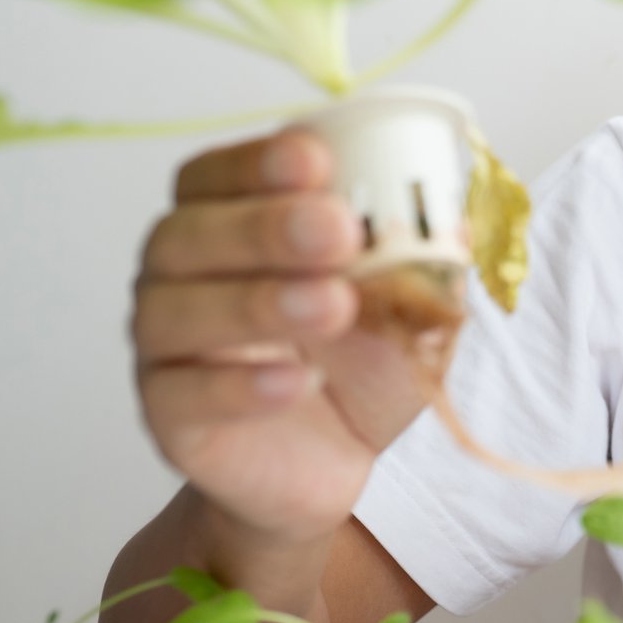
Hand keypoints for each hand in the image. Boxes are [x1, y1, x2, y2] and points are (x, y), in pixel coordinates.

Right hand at [132, 130, 440, 545]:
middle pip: (187, 234)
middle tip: (336, 228)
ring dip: (257, 302)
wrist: (334, 464)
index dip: (257, 162)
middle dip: (263, 227)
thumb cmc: (360, 362)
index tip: (316, 159)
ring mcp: (165, 346)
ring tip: (332, 305)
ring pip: (176, 311)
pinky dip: (240, 385)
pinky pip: (182, 394)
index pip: (215, 176)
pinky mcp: (168, 417)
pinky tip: (297, 381)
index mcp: (230, 224)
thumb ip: (424, 261)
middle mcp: (180, 276)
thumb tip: (457, 221)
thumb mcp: (409, 306)